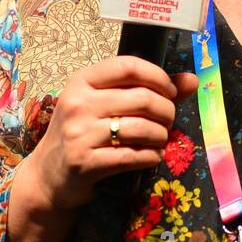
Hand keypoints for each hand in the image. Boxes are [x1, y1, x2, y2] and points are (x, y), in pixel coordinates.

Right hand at [24, 55, 198, 211]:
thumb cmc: (83, 132)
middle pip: (142, 98)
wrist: (49, 175)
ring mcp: (79, 134)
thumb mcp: (105, 104)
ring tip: (160, 139)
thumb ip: (149, 89)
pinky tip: (152, 156)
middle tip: (168, 121)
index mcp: (82, 81)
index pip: (129, 66)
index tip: (170, 91)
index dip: (158, 76)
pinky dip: (151, 156)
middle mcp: (78, 103)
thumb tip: (191, 80)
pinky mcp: (84, 163)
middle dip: (166, 110)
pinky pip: (133, 156)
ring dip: (161, 135)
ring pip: (141, 128)